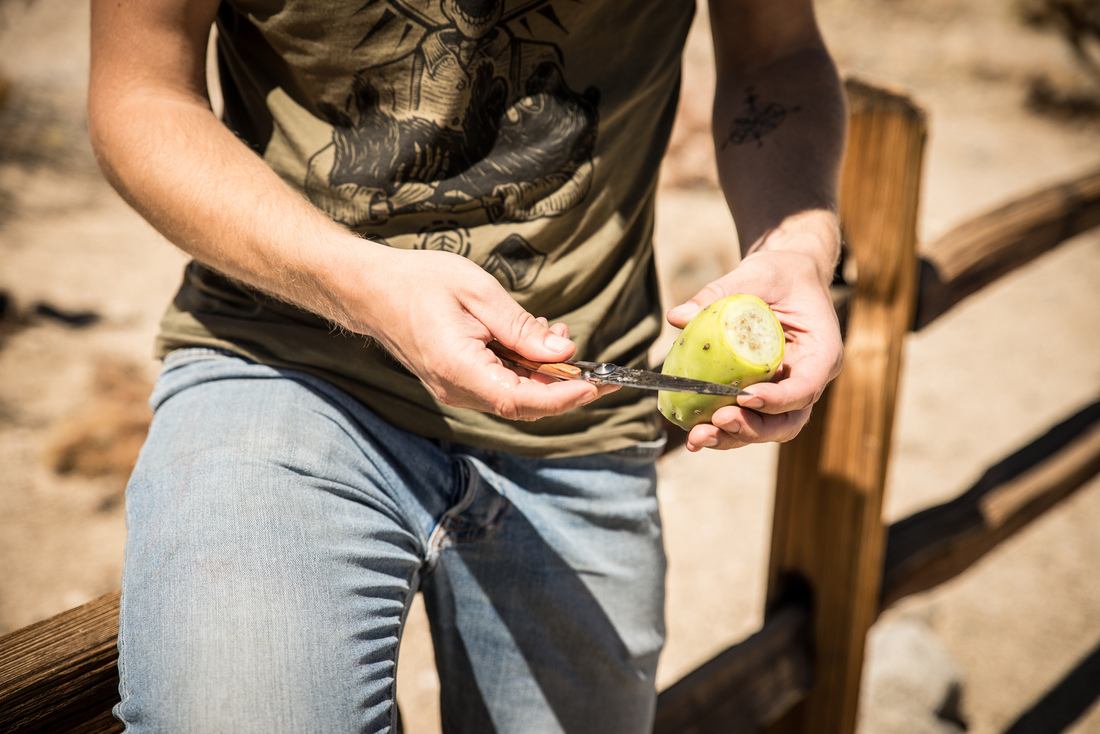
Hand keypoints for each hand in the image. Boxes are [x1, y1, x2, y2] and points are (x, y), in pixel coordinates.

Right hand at [343, 247, 616, 420]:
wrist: (371, 289)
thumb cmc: (420, 282)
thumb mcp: (477, 292)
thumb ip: (520, 327)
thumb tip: (563, 352)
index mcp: (460, 369)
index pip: (521, 400)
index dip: (563, 397)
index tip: (595, 385)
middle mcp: (457, 390)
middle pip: (524, 404)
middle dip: (565, 386)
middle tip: (598, 364)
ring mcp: (455, 390)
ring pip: (515, 396)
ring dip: (545, 373)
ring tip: (557, 331)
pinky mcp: (457, 382)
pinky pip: (501, 385)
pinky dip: (526, 368)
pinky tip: (533, 337)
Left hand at [666, 237, 842, 451]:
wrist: (786, 279)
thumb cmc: (780, 274)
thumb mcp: (757, 274)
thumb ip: (720, 293)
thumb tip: (677, 317)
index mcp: (822, 352)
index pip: (805, 387)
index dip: (778, 399)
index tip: (745, 397)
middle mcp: (808, 379)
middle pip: (787, 422)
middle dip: (752, 429)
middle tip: (716, 423)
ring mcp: (787, 392)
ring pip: (767, 429)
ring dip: (733, 438)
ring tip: (697, 438)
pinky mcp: (764, 395)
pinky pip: (748, 419)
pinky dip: (724, 429)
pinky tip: (694, 431)